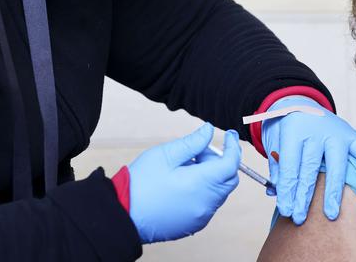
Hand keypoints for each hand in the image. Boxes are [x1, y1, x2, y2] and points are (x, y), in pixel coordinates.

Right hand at [128, 123, 240, 242]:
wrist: (122, 215)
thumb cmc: (141, 183)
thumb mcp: (166, 154)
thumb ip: (193, 142)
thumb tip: (209, 130)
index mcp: (201, 184)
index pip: (231, 164)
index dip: (233, 147)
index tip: (230, 135)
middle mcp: (206, 203)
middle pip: (229, 179)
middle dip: (221, 161)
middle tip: (199, 152)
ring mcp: (201, 216)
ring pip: (219, 191)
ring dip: (211, 176)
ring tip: (186, 167)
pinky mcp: (193, 224)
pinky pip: (208, 204)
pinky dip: (205, 190)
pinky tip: (183, 183)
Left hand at [262, 96, 355, 224]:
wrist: (300, 102)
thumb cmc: (286, 128)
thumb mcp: (274, 139)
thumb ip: (277, 164)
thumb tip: (277, 191)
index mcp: (293, 130)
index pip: (290, 164)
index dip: (287, 190)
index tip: (286, 210)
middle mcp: (316, 130)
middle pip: (310, 167)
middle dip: (304, 196)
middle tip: (300, 218)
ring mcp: (335, 132)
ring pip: (335, 164)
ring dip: (332, 191)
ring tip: (331, 214)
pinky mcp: (351, 134)